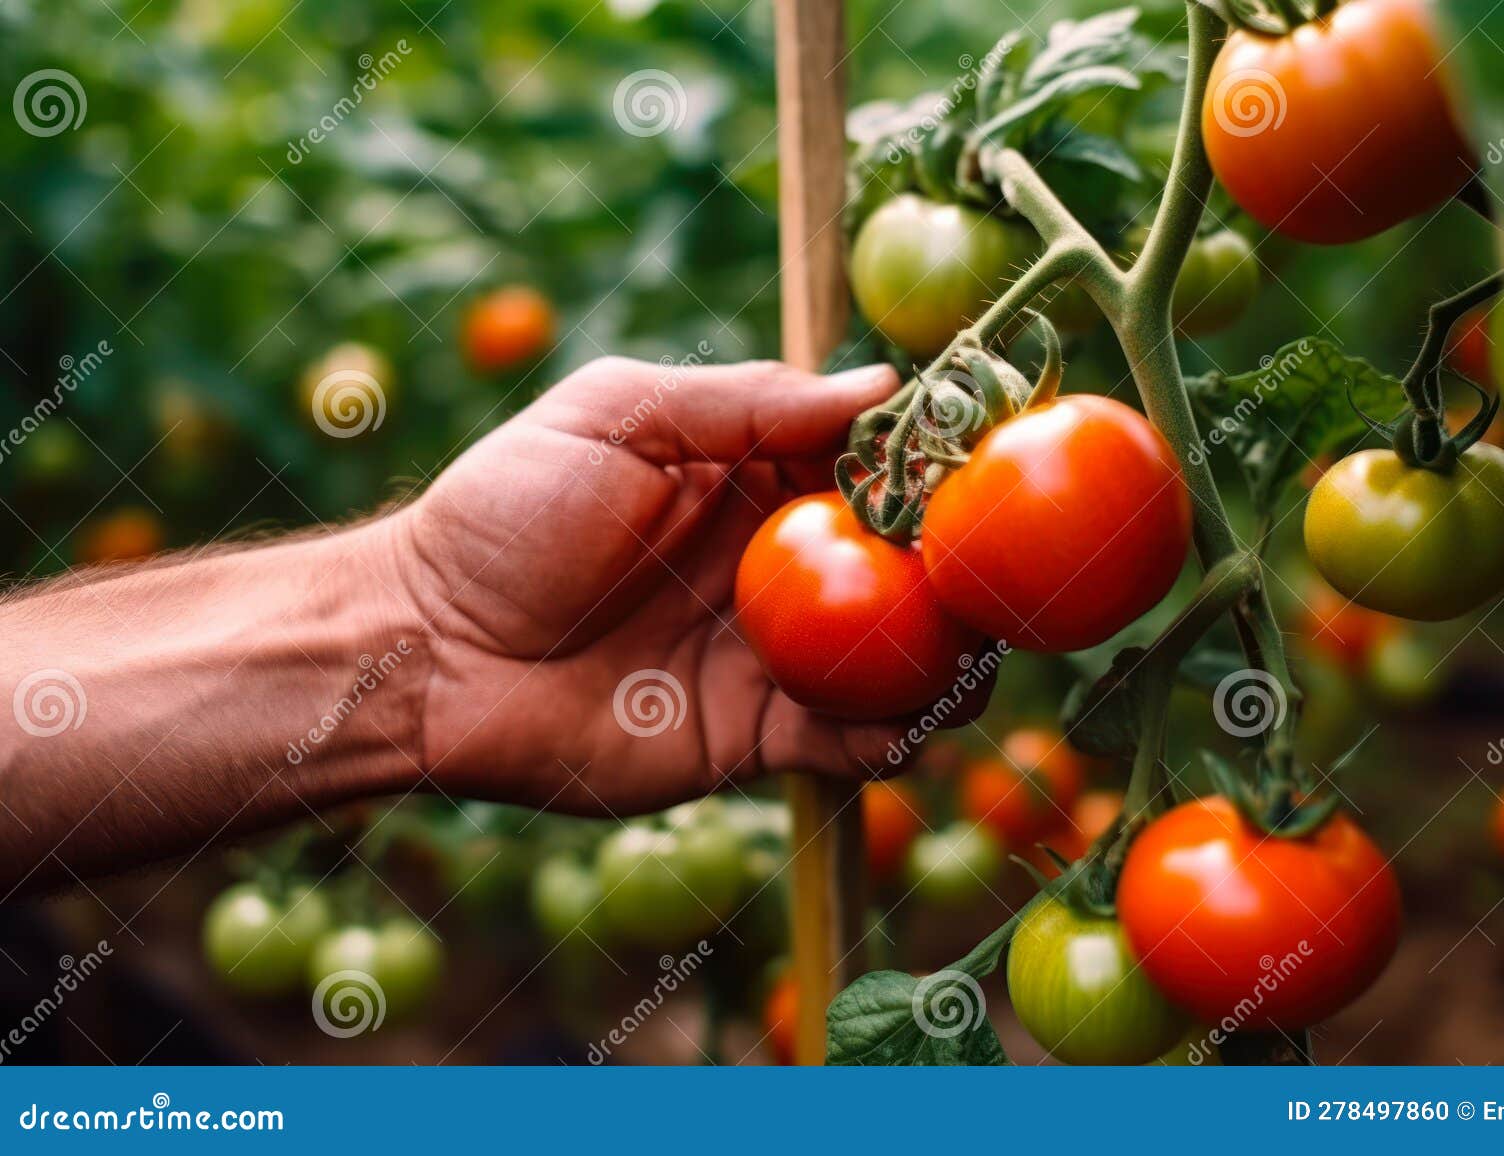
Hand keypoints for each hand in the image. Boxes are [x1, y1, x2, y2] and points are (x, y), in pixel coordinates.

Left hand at [396, 356, 940, 814]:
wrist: (428, 652)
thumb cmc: (507, 513)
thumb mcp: (618, 416)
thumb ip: (748, 402)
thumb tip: (882, 385)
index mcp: (751, 475)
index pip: (871, 463)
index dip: (935, 460)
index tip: (993, 458)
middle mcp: (778, 566)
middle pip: (902, 565)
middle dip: (963, 566)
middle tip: (1010, 565)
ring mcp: (772, 655)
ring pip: (895, 658)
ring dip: (952, 656)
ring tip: (984, 647)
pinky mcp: (755, 740)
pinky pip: (848, 740)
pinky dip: (897, 734)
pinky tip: (920, 716)